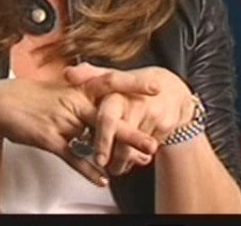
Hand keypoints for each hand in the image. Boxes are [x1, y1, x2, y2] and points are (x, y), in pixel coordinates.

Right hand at [0, 77, 158, 185]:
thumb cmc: (31, 98)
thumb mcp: (60, 93)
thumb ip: (82, 99)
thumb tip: (103, 106)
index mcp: (78, 89)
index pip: (111, 83)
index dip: (134, 85)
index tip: (156, 88)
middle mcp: (73, 101)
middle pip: (110, 115)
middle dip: (133, 130)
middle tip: (155, 140)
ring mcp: (62, 120)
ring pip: (95, 137)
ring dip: (117, 151)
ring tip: (139, 161)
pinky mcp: (50, 137)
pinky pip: (73, 156)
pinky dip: (88, 169)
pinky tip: (102, 179)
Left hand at [64, 63, 198, 173]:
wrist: (173, 89)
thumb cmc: (136, 85)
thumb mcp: (114, 78)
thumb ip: (90, 77)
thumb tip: (67, 73)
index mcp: (119, 93)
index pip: (108, 118)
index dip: (103, 140)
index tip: (98, 160)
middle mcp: (137, 103)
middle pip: (123, 137)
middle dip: (115, 157)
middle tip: (103, 165)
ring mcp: (153, 115)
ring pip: (134, 148)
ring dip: (123, 161)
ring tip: (115, 167)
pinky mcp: (166, 125)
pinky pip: (148, 150)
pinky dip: (139, 157)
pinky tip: (135, 156)